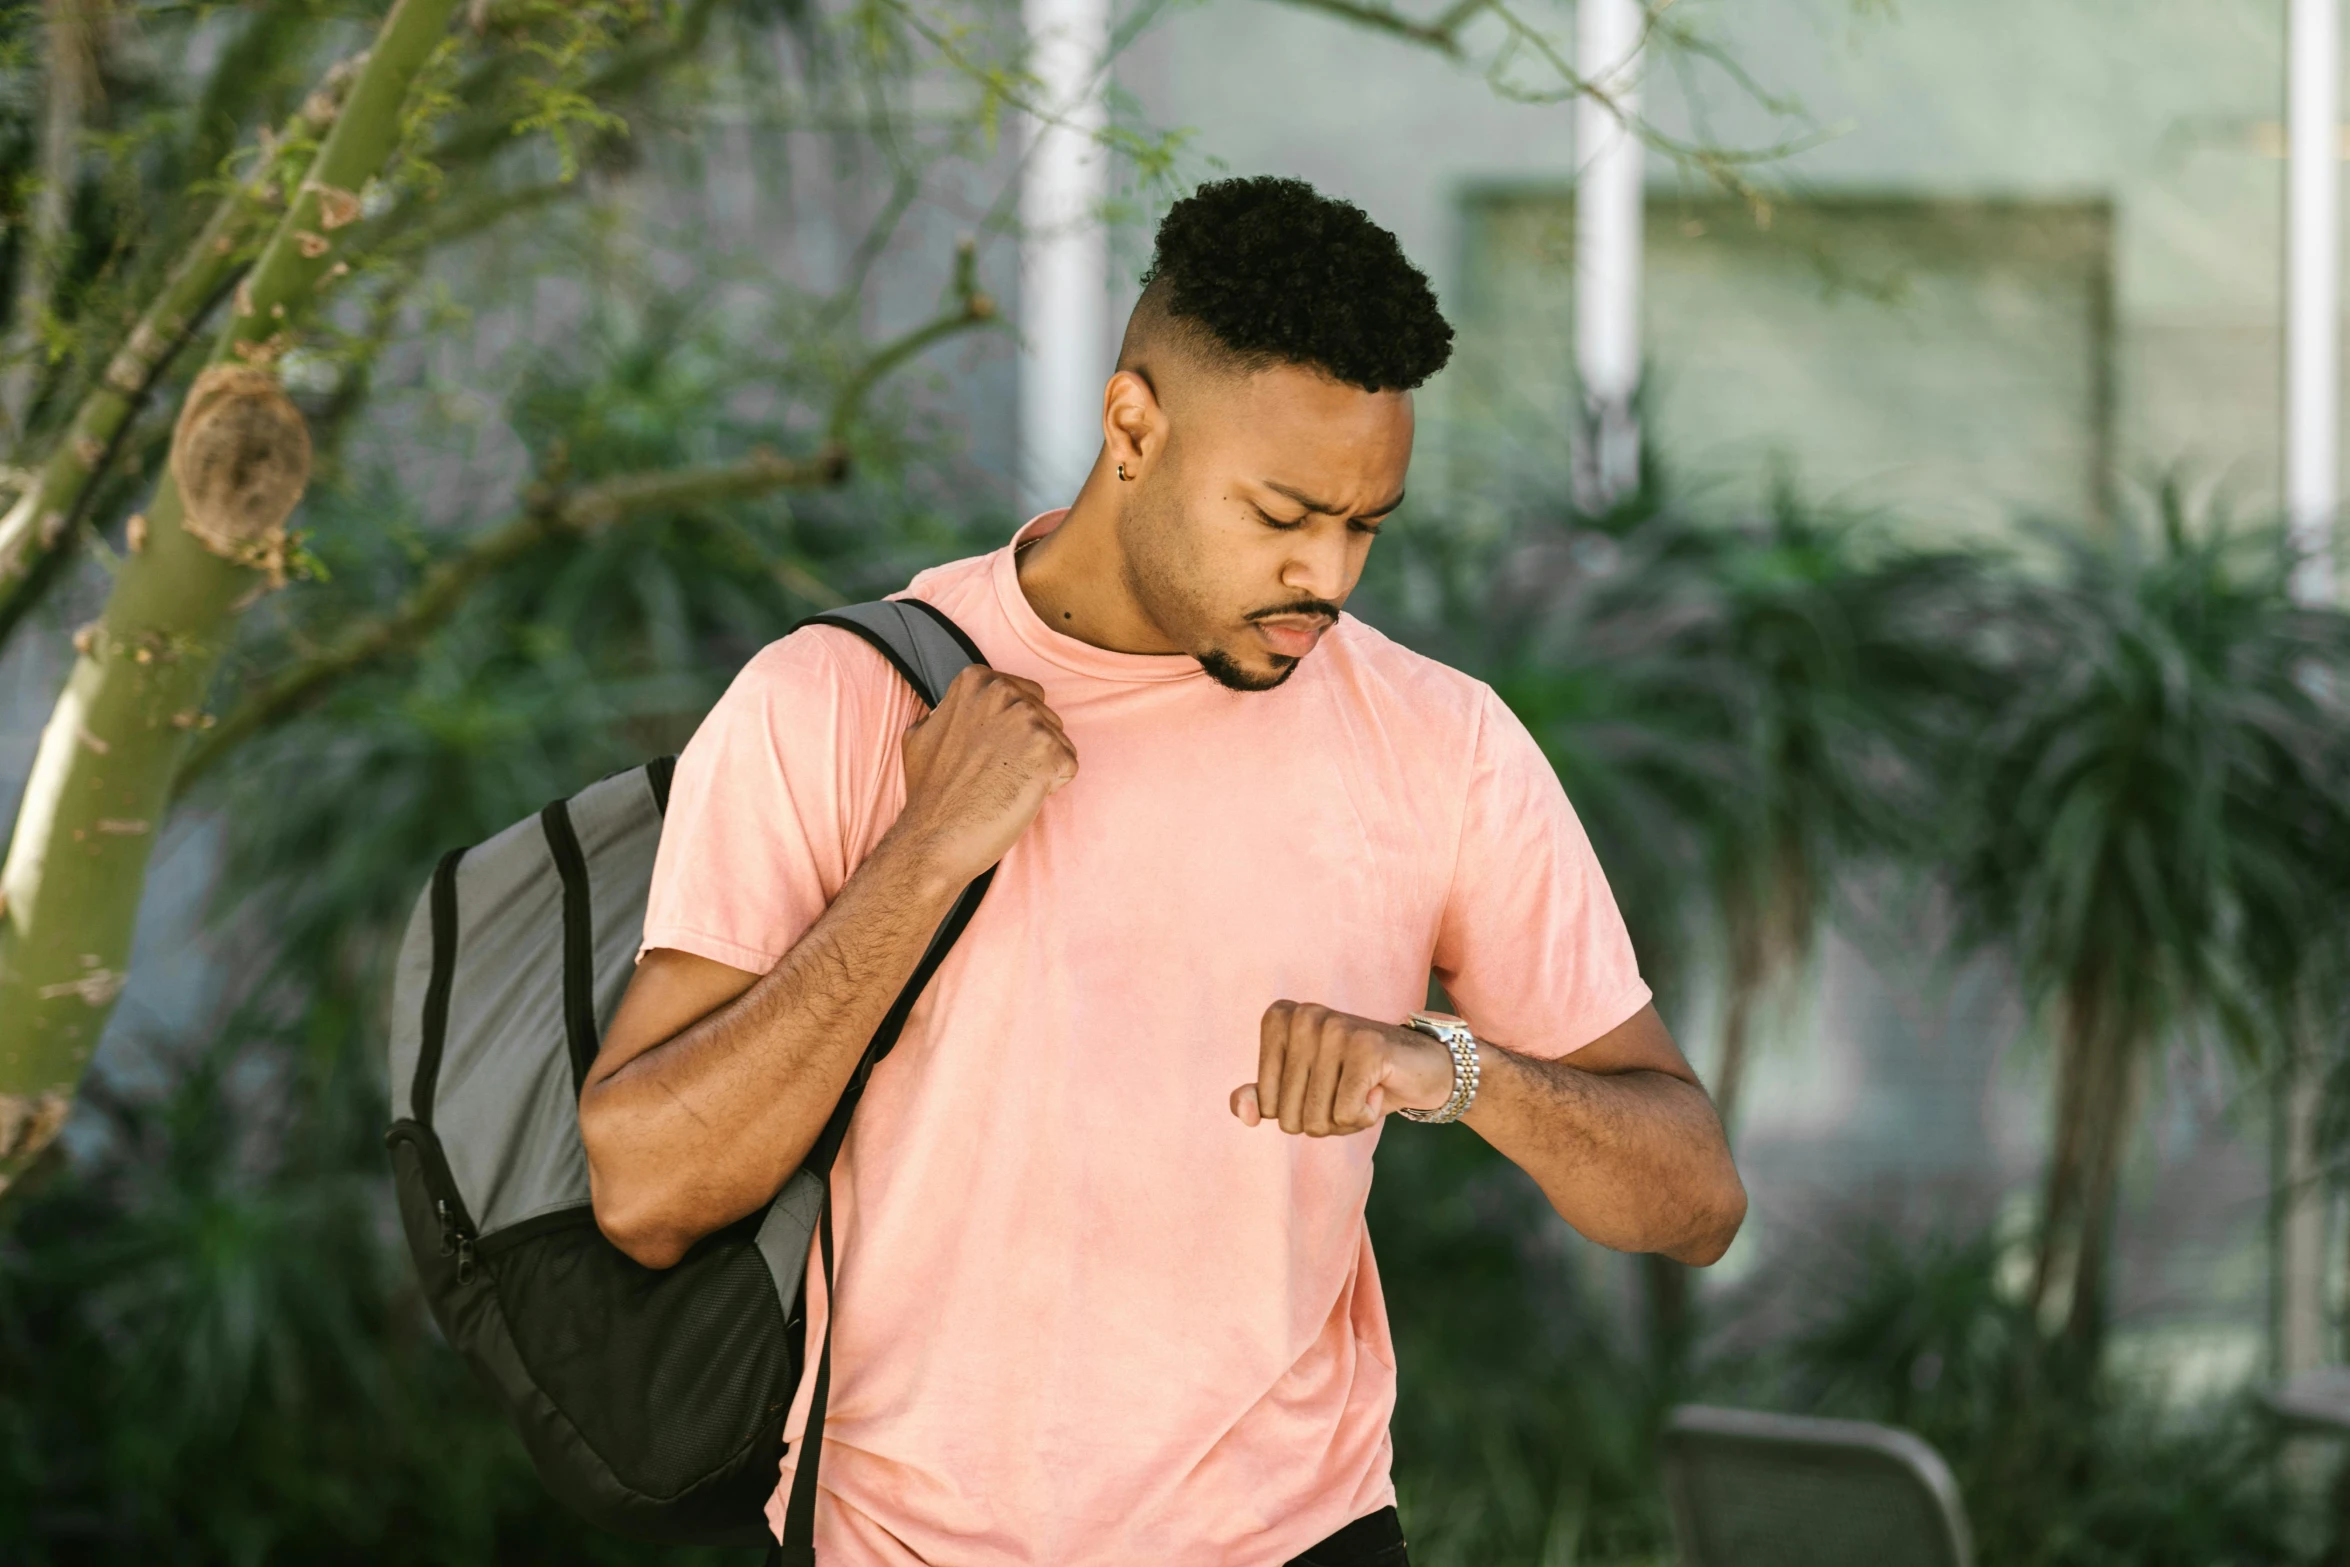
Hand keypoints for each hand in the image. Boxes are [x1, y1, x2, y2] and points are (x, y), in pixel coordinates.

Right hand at [894, 666, 1077, 884]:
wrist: (934, 837)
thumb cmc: (930, 792)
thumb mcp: (924, 731)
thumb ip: (953, 710)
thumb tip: (963, 708)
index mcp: (976, 680)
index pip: (1025, 695)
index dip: (1013, 731)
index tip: (988, 753)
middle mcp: (1003, 692)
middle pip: (1045, 716)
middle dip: (1030, 746)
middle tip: (996, 773)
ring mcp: (1028, 721)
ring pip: (1059, 741)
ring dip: (1041, 767)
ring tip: (1005, 786)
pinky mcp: (1049, 752)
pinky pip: (1068, 766)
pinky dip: (1050, 786)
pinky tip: (1019, 797)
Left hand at [1230, 1001, 1456, 1135]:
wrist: (1422, 1067)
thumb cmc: (1355, 1080)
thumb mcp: (1303, 1090)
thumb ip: (1264, 1099)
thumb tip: (1243, 1113)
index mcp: (1279, 1018)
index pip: (1265, 1103)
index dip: (1295, 1112)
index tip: (1324, 1086)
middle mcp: (1303, 1015)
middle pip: (1289, 1115)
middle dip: (1322, 1120)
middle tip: (1349, 1090)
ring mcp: (1335, 1027)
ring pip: (1317, 1117)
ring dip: (1345, 1120)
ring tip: (1364, 1088)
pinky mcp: (1367, 1047)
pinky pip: (1346, 1114)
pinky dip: (1365, 1116)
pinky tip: (1379, 1089)